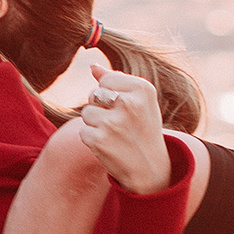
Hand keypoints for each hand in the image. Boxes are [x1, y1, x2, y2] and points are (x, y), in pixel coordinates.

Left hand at [75, 63, 171, 192]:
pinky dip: (92, 140)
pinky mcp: (99, 140)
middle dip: (101, 108)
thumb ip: (116, 81)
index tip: (127, 110)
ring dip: (95, 124)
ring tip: (114, 135)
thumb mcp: (139, 101)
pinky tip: (109, 146)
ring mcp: (113, 122)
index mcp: (142, 88)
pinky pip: (83, 132)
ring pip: (86, 113)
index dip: (111, 95)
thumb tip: (93, 66)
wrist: (150, 168)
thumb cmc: (143, 129)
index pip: (106, 80)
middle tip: (120, 124)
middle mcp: (128, 103)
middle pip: (94, 94)